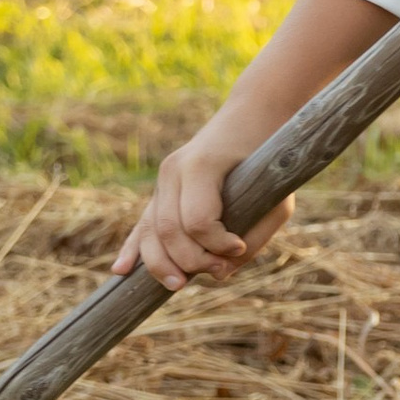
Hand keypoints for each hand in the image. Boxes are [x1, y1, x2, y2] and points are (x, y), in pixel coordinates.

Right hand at [114, 123, 294, 292]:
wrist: (255, 115)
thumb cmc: (273, 159)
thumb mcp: (279, 197)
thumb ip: (256, 236)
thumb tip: (223, 273)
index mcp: (201, 165)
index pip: (196, 221)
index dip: (216, 245)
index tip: (239, 248)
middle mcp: (174, 170)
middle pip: (169, 230)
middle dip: (190, 260)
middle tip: (219, 271)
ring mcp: (163, 178)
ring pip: (150, 230)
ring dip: (161, 263)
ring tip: (179, 284)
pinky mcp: (162, 187)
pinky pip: (144, 222)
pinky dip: (134, 247)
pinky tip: (121, 271)